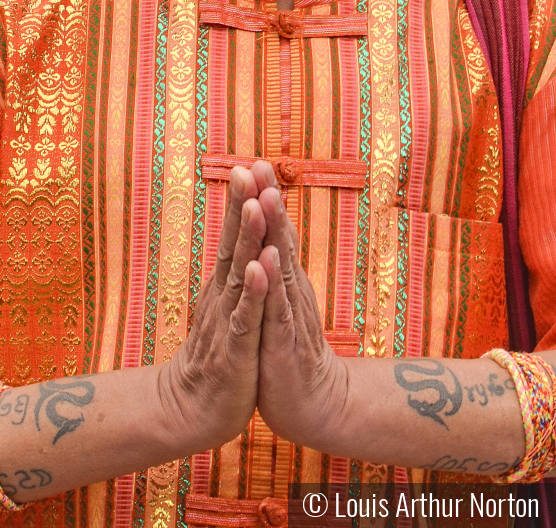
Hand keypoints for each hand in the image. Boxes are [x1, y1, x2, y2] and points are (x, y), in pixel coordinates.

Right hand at [156, 166, 268, 456]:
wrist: (194, 410)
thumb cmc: (218, 356)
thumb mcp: (229, 308)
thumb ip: (235, 274)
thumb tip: (239, 240)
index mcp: (226, 285)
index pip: (234, 236)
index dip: (242, 202)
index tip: (248, 164)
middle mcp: (224, 295)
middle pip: (233, 243)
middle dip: (242, 205)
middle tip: (246, 169)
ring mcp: (229, 320)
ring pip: (240, 272)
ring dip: (247, 238)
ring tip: (255, 205)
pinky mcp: (237, 349)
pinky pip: (247, 316)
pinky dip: (254, 292)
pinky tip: (260, 269)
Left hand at [256, 186, 349, 452]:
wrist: (311, 403)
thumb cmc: (289, 349)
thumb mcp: (282, 301)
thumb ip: (278, 267)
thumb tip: (275, 232)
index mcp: (284, 278)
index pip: (274, 231)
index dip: (264, 197)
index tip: (253, 162)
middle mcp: (290, 288)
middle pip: (280, 237)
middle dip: (269, 201)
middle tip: (261, 165)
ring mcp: (288, 313)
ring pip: (280, 265)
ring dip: (274, 232)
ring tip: (266, 199)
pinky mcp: (282, 341)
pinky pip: (275, 310)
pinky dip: (269, 286)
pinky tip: (263, 264)